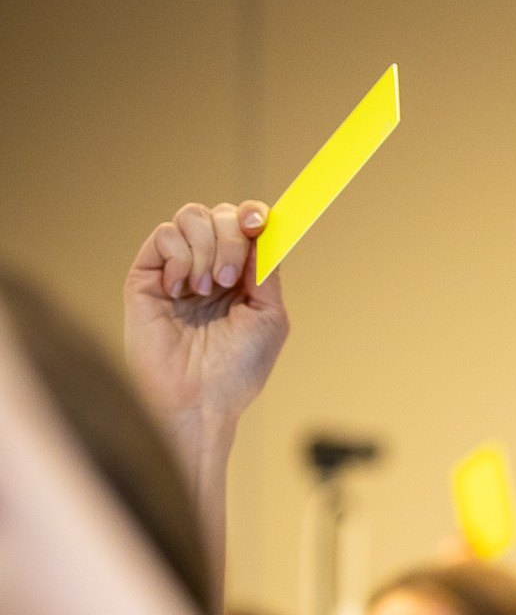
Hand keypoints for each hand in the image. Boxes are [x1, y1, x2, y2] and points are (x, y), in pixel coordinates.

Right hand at [123, 202, 289, 446]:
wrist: (199, 399)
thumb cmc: (237, 368)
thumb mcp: (269, 317)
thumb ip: (267, 272)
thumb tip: (264, 232)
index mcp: (241, 276)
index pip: (246, 225)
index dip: (254, 215)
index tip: (259, 224)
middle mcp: (209, 267)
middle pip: (220, 215)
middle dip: (231, 239)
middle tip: (227, 280)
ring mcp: (177, 269)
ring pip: (191, 217)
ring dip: (206, 249)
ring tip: (204, 290)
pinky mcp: (146, 275)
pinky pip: (164, 235)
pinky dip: (179, 257)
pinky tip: (180, 291)